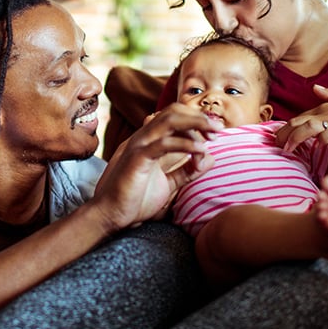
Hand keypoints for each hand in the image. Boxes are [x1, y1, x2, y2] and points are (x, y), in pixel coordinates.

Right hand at [94, 104, 221, 228]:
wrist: (109, 216)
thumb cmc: (134, 201)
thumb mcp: (167, 184)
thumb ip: (186, 171)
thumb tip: (210, 158)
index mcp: (148, 141)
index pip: (173, 116)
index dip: (196, 120)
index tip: (214, 134)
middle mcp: (142, 138)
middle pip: (173, 112)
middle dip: (199, 117)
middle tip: (218, 129)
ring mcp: (138, 145)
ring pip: (169, 120)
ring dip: (196, 123)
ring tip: (213, 134)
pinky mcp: (137, 158)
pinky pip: (164, 143)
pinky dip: (185, 144)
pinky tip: (200, 150)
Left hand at [275, 85, 327, 154]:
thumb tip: (315, 88)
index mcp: (326, 107)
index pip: (300, 117)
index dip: (287, 128)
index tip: (277, 138)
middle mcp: (327, 113)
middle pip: (297, 121)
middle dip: (282, 134)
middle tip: (273, 145)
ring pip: (305, 127)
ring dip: (292, 139)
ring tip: (285, 150)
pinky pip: (323, 137)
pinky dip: (314, 143)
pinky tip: (306, 152)